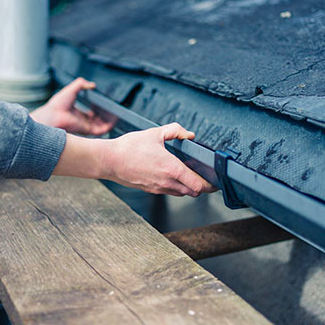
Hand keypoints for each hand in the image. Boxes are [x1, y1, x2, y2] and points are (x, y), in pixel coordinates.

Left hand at [30, 77, 114, 134]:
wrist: (53, 115)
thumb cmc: (58, 104)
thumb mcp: (71, 89)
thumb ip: (81, 84)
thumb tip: (92, 84)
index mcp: (77, 113)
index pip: (90, 114)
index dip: (97, 111)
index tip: (104, 106)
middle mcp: (81, 121)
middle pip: (96, 121)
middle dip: (105, 117)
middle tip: (112, 112)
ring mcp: (85, 126)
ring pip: (100, 126)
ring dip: (109, 122)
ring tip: (116, 116)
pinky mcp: (87, 130)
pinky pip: (101, 130)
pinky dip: (108, 127)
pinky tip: (113, 121)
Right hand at [102, 123, 216, 196]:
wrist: (109, 161)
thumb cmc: (129, 148)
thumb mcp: (154, 133)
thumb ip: (175, 131)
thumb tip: (189, 134)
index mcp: (171, 168)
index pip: (198, 185)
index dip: (210, 185)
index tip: (215, 181)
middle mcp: (167, 182)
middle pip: (193, 192)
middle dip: (202, 186)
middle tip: (205, 177)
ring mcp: (158, 188)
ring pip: (182, 193)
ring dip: (188, 187)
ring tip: (190, 175)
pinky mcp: (150, 190)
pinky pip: (169, 192)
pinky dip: (176, 187)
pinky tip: (172, 175)